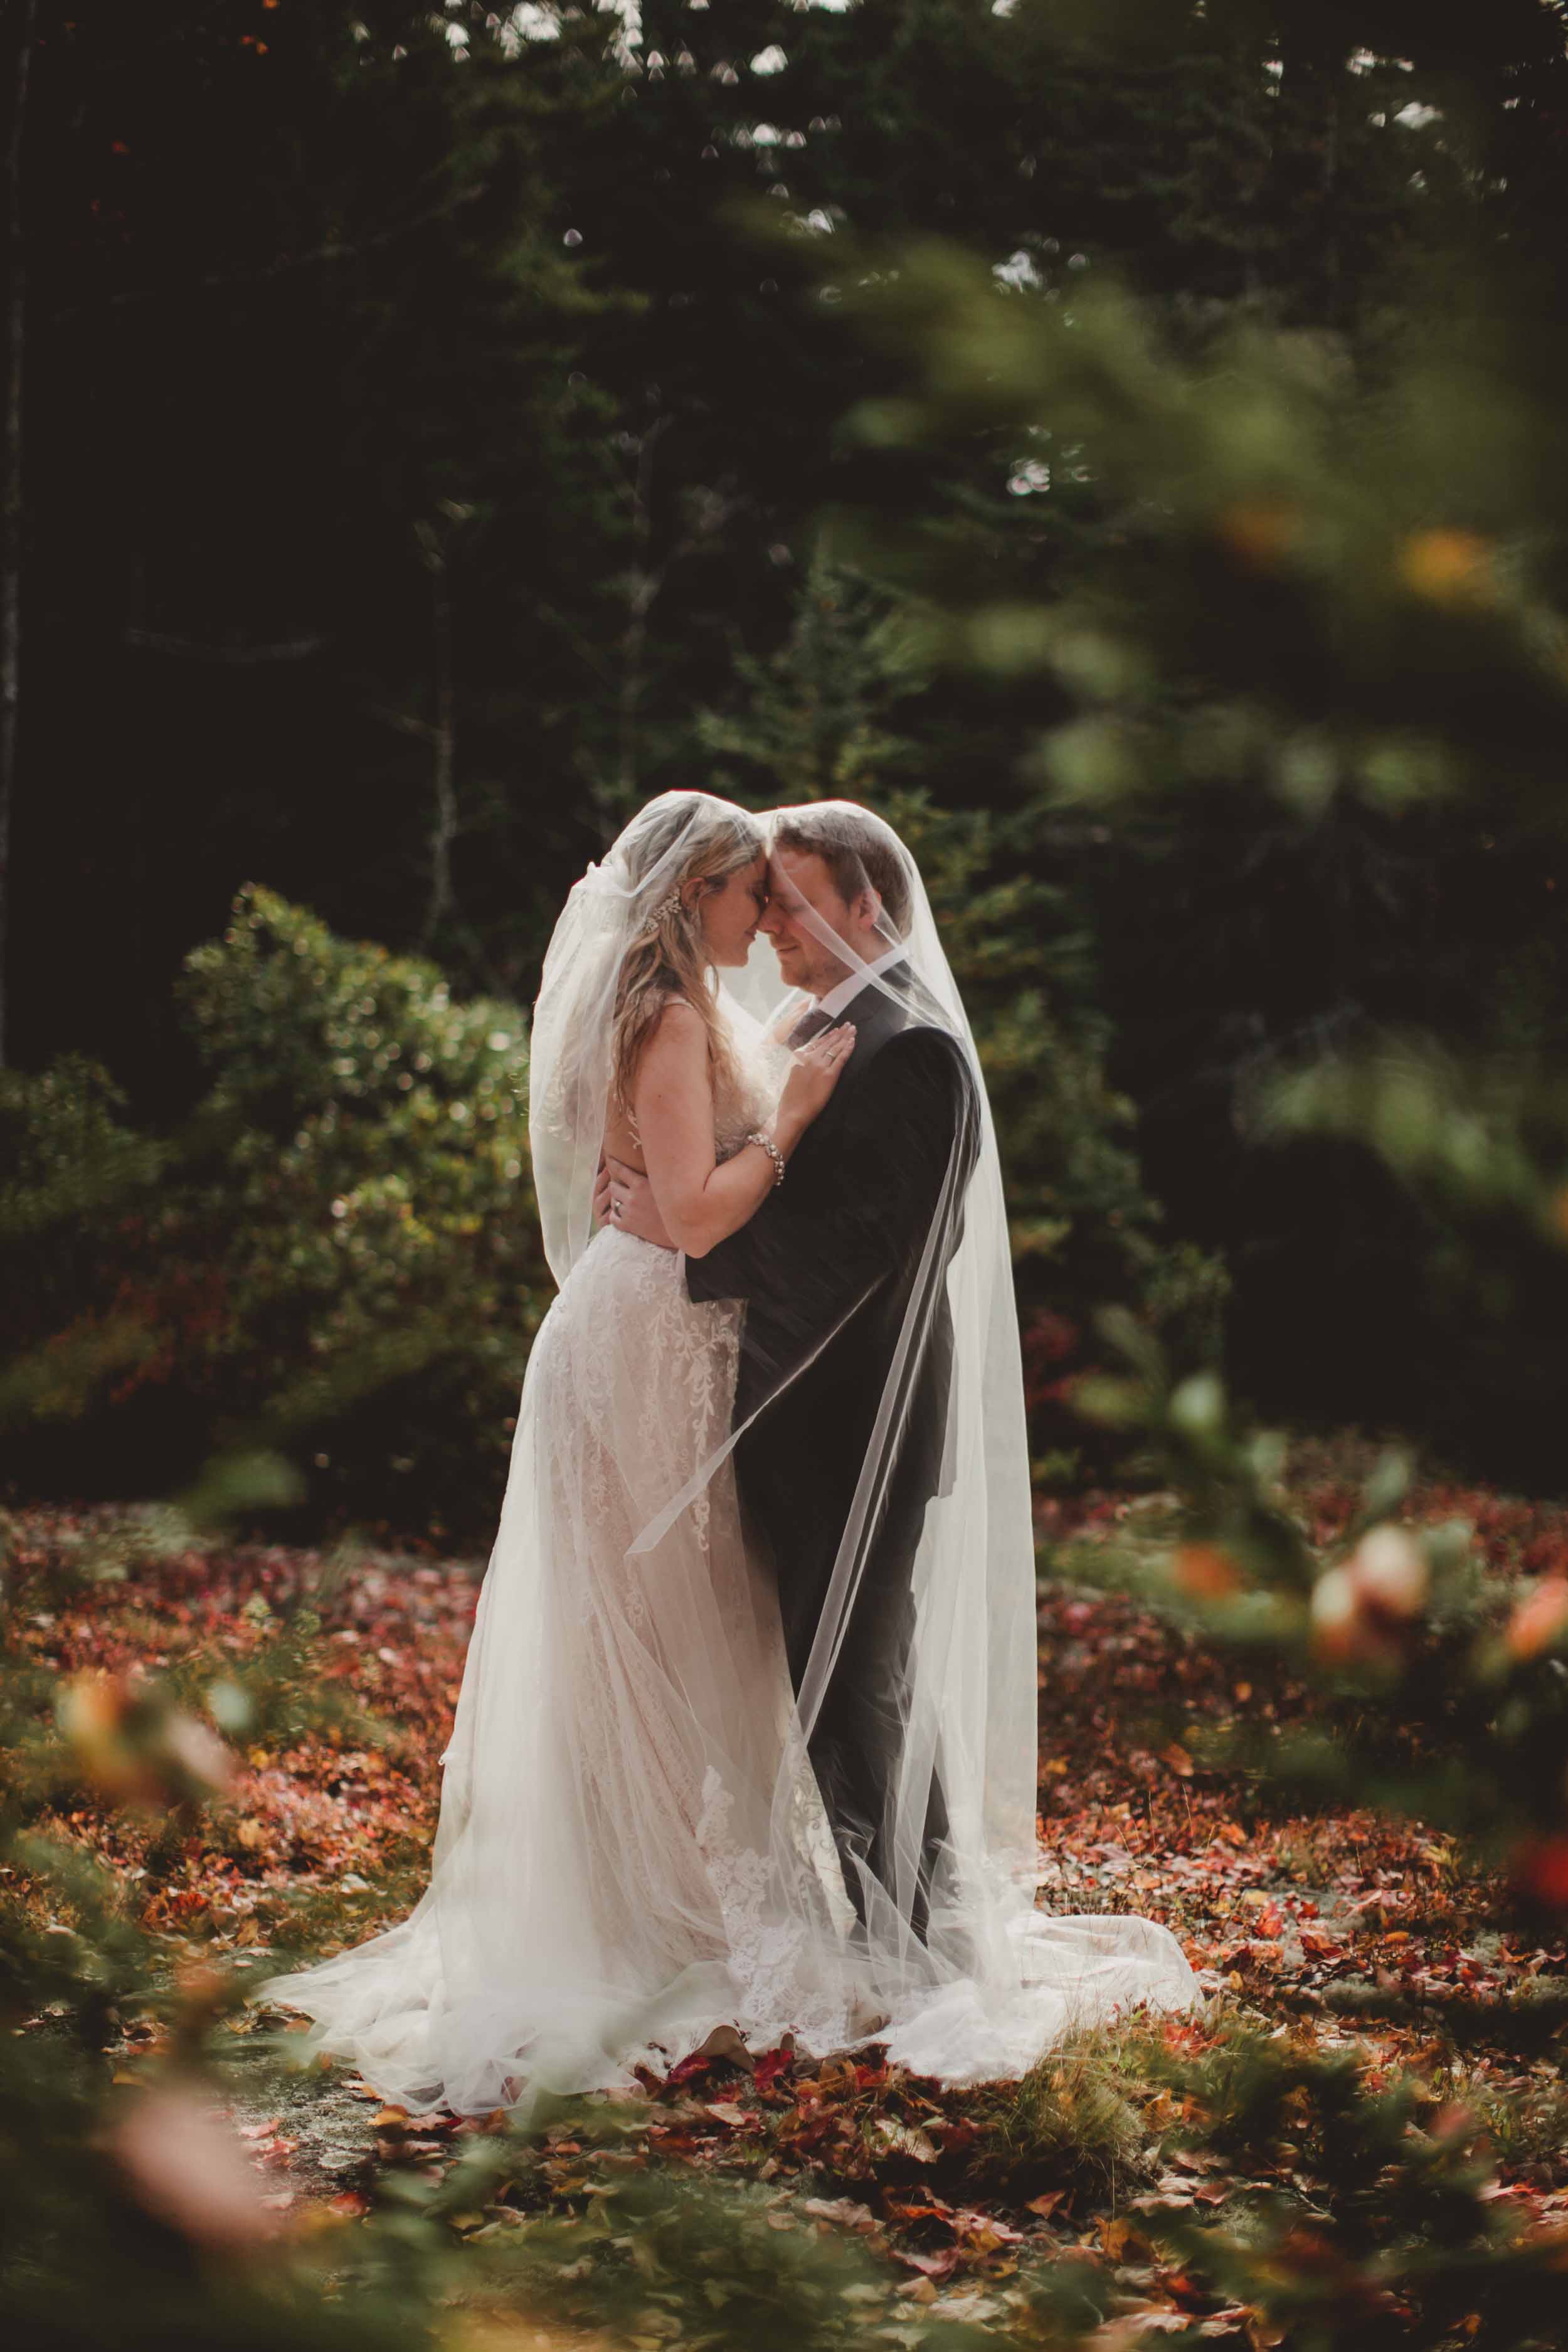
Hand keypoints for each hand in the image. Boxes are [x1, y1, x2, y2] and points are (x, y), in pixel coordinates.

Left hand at [597, 1153, 676, 1249]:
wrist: (681, 1229)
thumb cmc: (678, 1204)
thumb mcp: (666, 1185)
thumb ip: (656, 1174)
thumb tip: (654, 1159)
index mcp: (641, 1185)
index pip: (620, 1170)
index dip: (613, 1164)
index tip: (610, 1160)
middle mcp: (632, 1198)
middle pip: (613, 1187)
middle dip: (615, 1184)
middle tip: (620, 1184)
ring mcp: (629, 1213)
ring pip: (612, 1202)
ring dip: (616, 1200)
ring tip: (622, 1200)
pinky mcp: (628, 1226)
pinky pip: (612, 1219)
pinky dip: (614, 1215)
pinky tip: (620, 1214)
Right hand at [778, 1022, 855, 1136]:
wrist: (793, 1112)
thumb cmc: (789, 1099)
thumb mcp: (789, 1076)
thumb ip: (798, 1066)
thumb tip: (805, 1062)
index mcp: (799, 1057)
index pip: (816, 1043)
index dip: (827, 1036)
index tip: (835, 1030)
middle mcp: (810, 1058)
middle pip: (828, 1043)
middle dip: (840, 1033)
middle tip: (849, 1025)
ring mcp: (820, 1066)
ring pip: (835, 1047)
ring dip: (846, 1037)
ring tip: (853, 1029)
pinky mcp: (830, 1075)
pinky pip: (841, 1058)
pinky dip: (848, 1049)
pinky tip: (853, 1042)